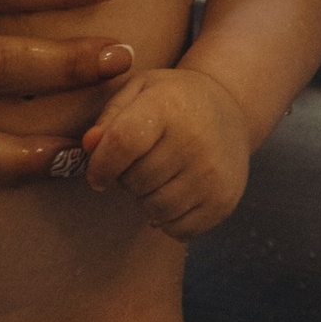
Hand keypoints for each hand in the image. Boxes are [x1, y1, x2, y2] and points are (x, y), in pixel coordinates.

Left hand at [79, 63, 251, 240]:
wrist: (231, 109)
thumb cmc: (172, 102)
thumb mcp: (138, 92)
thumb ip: (108, 119)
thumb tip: (89, 146)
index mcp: (167, 106)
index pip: (122, 143)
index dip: (101, 165)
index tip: (97, 174)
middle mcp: (194, 140)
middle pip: (136, 181)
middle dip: (127, 179)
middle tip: (140, 164)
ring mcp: (212, 174)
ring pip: (155, 209)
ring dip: (146, 199)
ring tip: (158, 178)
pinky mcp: (224, 200)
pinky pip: (179, 229)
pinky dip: (168, 219)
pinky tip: (175, 194)